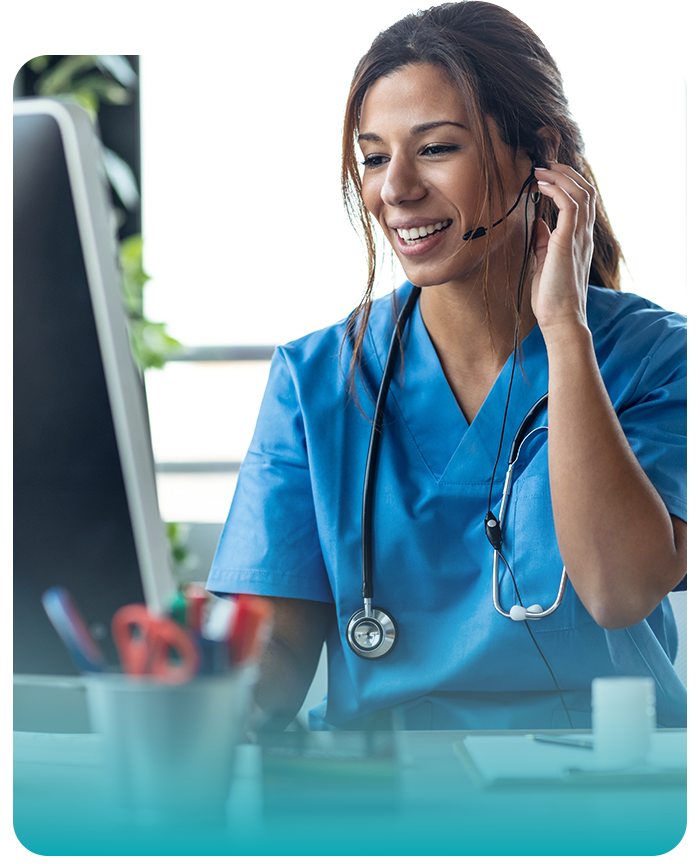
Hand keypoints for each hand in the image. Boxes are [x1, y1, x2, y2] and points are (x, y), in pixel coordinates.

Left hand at [529, 163, 595, 335]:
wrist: (560, 319)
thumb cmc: (551, 297)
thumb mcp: (544, 262)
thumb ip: (544, 241)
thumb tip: (538, 223)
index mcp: (579, 240)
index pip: (583, 202)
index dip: (568, 183)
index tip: (548, 174)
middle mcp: (583, 236)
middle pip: (585, 190)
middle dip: (566, 172)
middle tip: (544, 164)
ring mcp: (579, 238)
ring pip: (581, 193)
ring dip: (560, 176)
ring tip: (541, 169)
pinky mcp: (569, 242)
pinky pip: (570, 206)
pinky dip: (557, 190)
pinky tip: (542, 186)